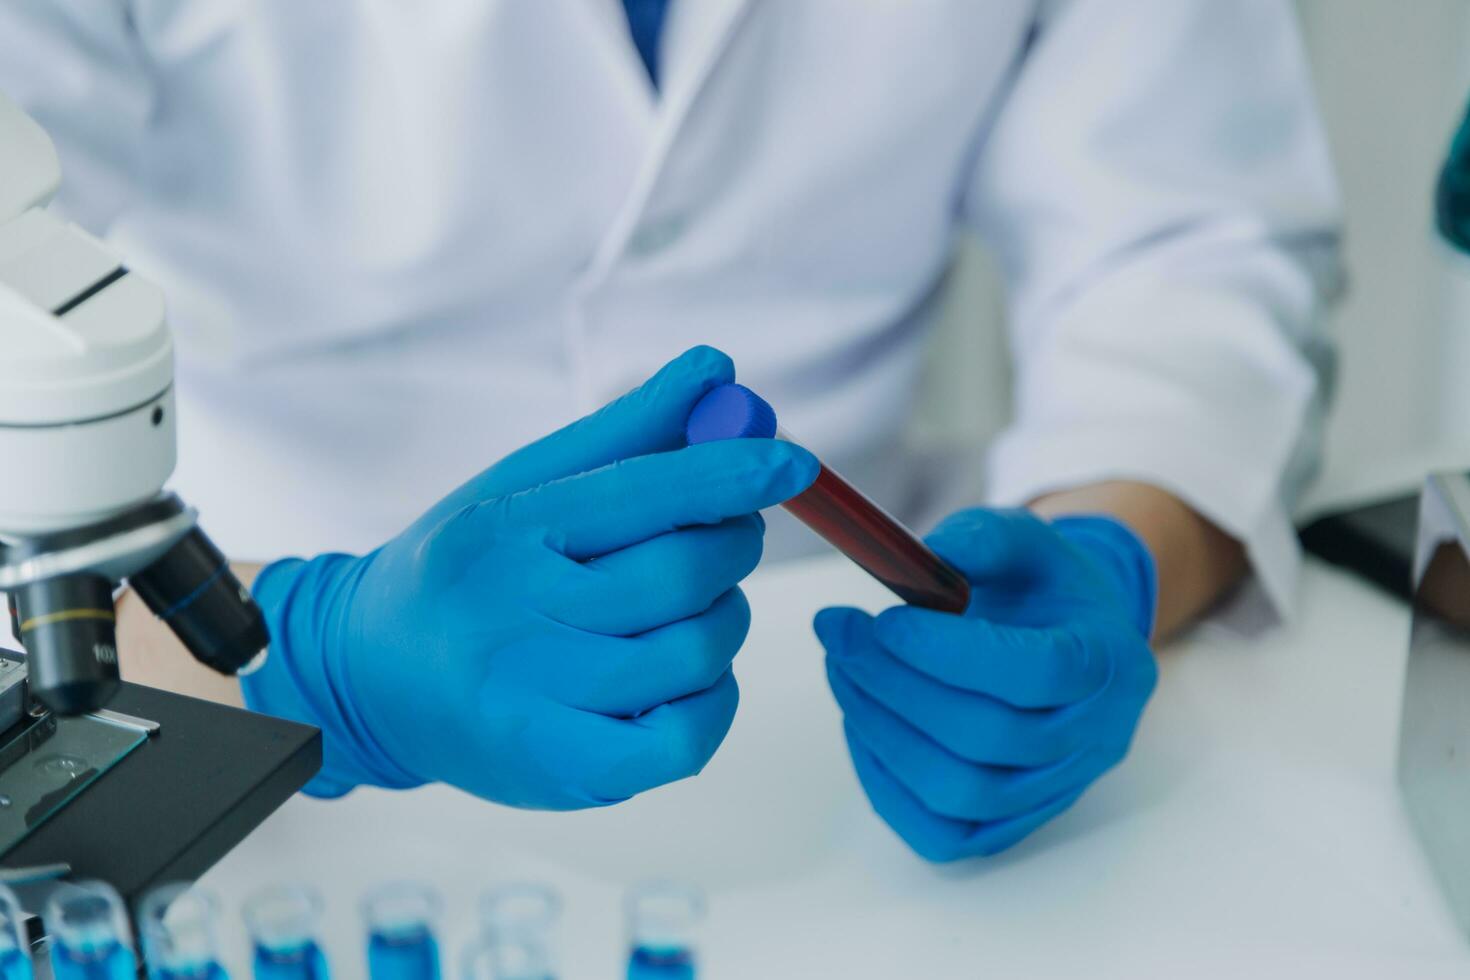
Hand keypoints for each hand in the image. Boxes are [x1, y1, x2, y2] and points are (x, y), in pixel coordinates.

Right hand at [244, 346, 818, 807]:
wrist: (371, 677)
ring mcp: (534, 701)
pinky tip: (692, 675)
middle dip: (732, 544)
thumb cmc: (469, 568)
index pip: (638, 493)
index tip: (792, 461)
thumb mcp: (525, 485)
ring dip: (724, 620)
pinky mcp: (559, 769)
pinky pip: (683, 740)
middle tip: (729, 533)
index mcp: (507, 531)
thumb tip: (717, 368)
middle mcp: (514, 616)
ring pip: (693, 653)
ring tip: (696, 607)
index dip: (728, 473)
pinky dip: (715, 700)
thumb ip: (626, 432)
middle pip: (679, 576)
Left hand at [817, 508, 1157, 859]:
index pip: (1037, 671)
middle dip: (896, 683)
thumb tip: (914, 562)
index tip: (884, 620)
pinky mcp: (1013, 824)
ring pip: (961, 791)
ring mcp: (1056, 791)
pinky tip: (860, 721)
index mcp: (1110, 660)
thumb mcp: (1026, 539)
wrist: (1068, 640)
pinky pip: (941, 831)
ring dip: (882, 730)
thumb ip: (981, 540)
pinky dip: (886, 782)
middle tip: (840, 635)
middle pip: (990, 736)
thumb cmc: (1042, 590)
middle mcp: (1096, 738)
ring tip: (842, 669)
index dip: (950, 651)